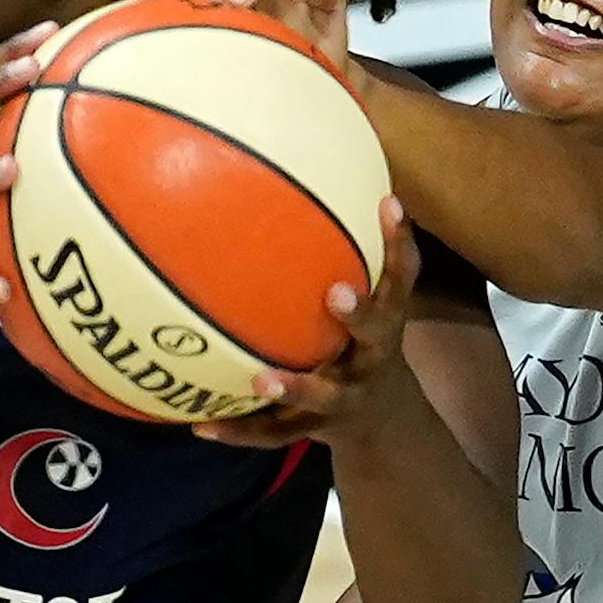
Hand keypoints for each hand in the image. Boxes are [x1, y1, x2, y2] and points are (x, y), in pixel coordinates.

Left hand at [193, 196, 422, 452]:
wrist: (384, 421)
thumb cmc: (362, 339)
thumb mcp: (369, 300)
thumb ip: (341, 248)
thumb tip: (294, 171)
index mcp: (387, 320)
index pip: (403, 275)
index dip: (400, 240)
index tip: (388, 203)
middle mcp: (373, 356)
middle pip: (376, 334)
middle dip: (358, 313)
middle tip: (335, 293)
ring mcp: (346, 395)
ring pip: (324, 394)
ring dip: (294, 386)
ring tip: (258, 378)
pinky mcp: (314, 426)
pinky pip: (274, 431)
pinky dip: (237, 428)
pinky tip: (199, 425)